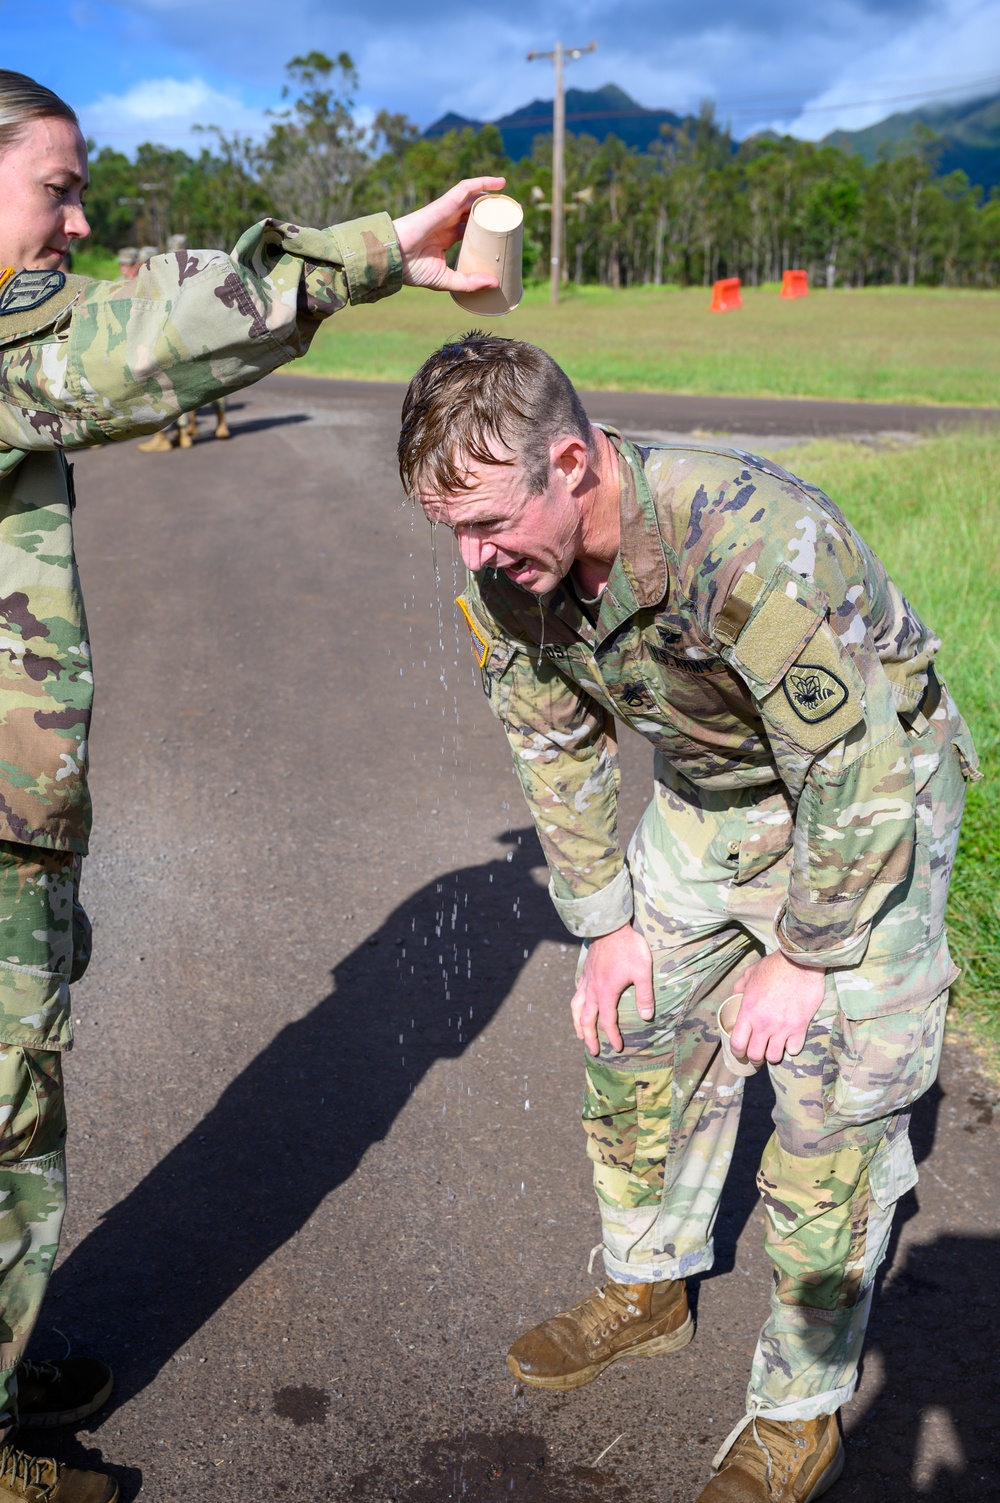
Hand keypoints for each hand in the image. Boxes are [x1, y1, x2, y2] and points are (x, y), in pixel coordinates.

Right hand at [394, 176, 506, 291]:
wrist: (393, 259)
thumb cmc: (412, 270)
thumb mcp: (446, 279)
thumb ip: (468, 282)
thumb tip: (495, 283)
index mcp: (446, 236)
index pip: (471, 227)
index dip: (487, 226)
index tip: (503, 232)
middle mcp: (447, 221)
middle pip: (475, 211)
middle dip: (493, 210)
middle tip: (512, 215)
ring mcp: (446, 211)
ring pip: (473, 197)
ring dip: (492, 195)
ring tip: (511, 199)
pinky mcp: (444, 204)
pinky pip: (466, 188)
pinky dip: (482, 182)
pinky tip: (500, 183)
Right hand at [571, 924, 654, 1056]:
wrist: (609, 926)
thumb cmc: (628, 947)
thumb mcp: (642, 971)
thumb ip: (644, 995)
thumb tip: (646, 1017)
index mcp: (606, 993)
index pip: (607, 1022)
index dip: (612, 1037)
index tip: (617, 1048)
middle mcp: (592, 990)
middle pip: (587, 1019)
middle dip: (590, 1037)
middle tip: (593, 1051)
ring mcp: (586, 981)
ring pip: (577, 1007)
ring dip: (577, 1024)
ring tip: (579, 1034)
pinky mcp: (585, 972)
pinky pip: (576, 994)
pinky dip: (577, 1006)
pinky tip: (579, 1007)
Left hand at [728, 951, 826, 1065]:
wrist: (800, 962)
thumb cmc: (774, 966)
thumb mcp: (750, 973)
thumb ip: (740, 987)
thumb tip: (735, 996)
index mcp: (748, 1011)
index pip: (738, 1043)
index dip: (737, 1051)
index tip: (739, 1051)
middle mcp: (764, 1023)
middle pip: (755, 1055)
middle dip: (754, 1058)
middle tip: (756, 1054)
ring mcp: (783, 1027)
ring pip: (774, 1057)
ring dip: (772, 1055)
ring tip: (772, 1049)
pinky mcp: (800, 1027)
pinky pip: (793, 1049)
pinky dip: (790, 1048)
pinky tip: (789, 1041)